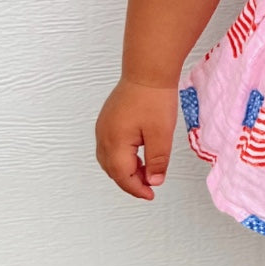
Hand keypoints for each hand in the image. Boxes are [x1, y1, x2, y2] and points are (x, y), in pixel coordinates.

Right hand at [95, 79, 178, 200]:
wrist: (148, 71)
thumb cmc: (154, 99)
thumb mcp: (161, 135)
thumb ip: (157, 161)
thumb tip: (153, 182)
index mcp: (114, 142)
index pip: (122, 176)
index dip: (137, 188)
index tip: (151, 194)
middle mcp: (103, 136)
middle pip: (112, 169)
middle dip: (130, 181)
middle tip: (149, 186)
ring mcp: (103, 126)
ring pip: (109, 159)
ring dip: (125, 169)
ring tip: (146, 172)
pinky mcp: (108, 119)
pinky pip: (109, 146)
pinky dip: (121, 157)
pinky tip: (137, 155)